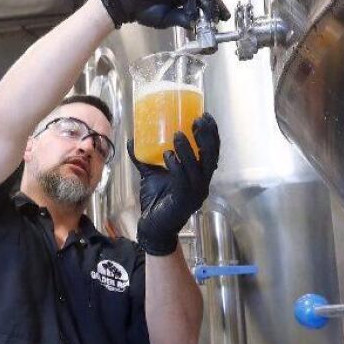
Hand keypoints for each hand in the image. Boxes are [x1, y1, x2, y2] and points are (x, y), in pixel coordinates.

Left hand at [128, 113, 220, 255]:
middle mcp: (201, 183)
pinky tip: (168, 156)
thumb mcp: (151, 174)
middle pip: (211, 157)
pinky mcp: (184, 201)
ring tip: (177, 135)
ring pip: (198, 168)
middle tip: (195, 121)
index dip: (211, 134)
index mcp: (198, 175)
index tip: (204, 115)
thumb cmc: (156, 201)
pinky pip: (183, 181)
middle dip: (206, 137)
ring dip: (189, 150)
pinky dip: (176, 167)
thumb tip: (132, 140)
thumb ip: (144, 158)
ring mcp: (195, 193)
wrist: (152, 227)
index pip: (211, 152)